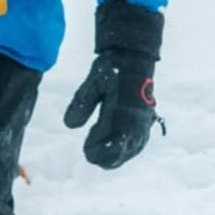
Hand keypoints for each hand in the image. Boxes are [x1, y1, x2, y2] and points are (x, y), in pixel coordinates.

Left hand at [63, 0, 164, 168]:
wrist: (134, 57)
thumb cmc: (111, 68)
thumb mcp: (93, 82)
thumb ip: (81, 104)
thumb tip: (69, 126)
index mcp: (123, 113)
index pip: (112, 144)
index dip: (98, 151)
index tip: (86, 150)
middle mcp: (137, 121)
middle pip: (122, 152)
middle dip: (106, 157)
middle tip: (90, 154)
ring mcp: (143, 122)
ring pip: (131, 149)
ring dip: (116, 155)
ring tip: (100, 155)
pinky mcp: (145, 121)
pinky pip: (138, 143)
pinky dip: (126, 149)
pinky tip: (116, 149)